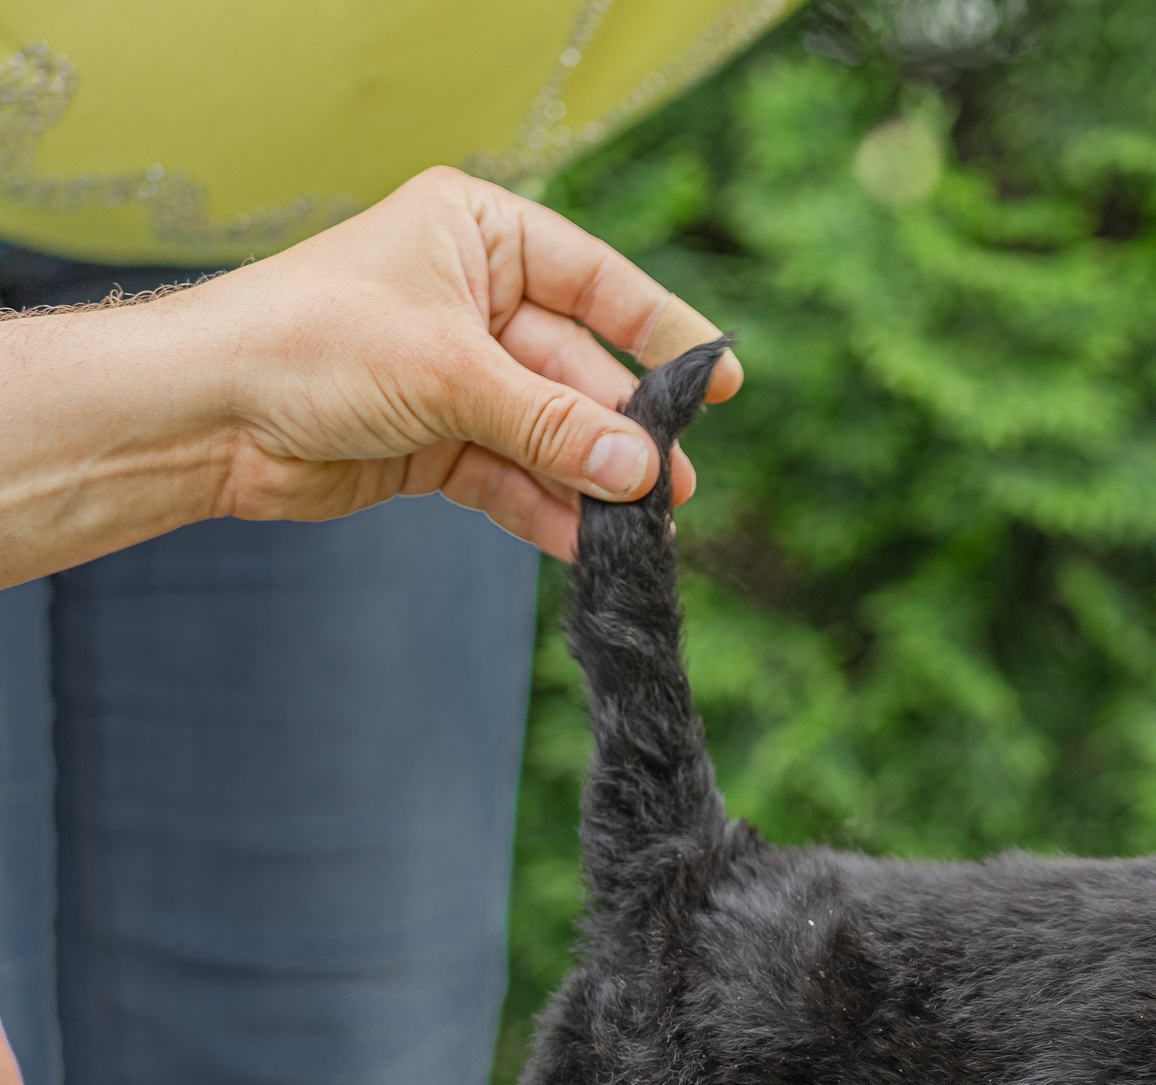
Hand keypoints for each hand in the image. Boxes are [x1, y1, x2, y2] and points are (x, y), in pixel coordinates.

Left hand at [0, 166, 743, 581]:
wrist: (202, 415)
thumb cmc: (309, 344)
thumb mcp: (450, 373)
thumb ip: (554, 424)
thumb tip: (645, 471)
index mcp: (476, 235)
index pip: (595, 281)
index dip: (659, 331)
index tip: (721, 379)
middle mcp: (473, 299)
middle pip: (579, 369)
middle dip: (623, 431)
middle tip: (672, 485)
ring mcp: (459, 374)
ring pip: (552, 431)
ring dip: (592, 481)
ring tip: (643, 529)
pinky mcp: (439, 440)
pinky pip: (515, 475)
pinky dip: (549, 510)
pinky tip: (587, 545)